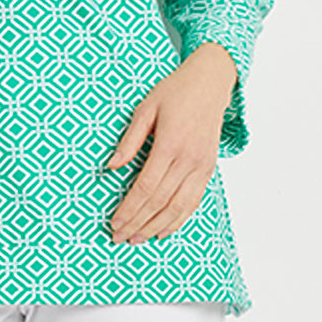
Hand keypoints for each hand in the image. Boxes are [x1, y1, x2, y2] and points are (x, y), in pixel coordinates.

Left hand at [105, 43, 236, 243]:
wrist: (210, 83)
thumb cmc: (175, 91)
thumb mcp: (145, 108)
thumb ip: (129, 140)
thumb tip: (111, 168)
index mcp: (169, 144)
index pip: (146, 187)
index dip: (129, 209)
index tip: (114, 222)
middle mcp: (188, 159)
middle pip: (159, 202)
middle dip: (137, 223)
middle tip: (119, 237)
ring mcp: (202, 166)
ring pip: (178, 207)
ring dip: (156, 227)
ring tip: (137, 239)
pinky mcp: (209, 169)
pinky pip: (194, 201)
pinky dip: (178, 219)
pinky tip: (164, 230)